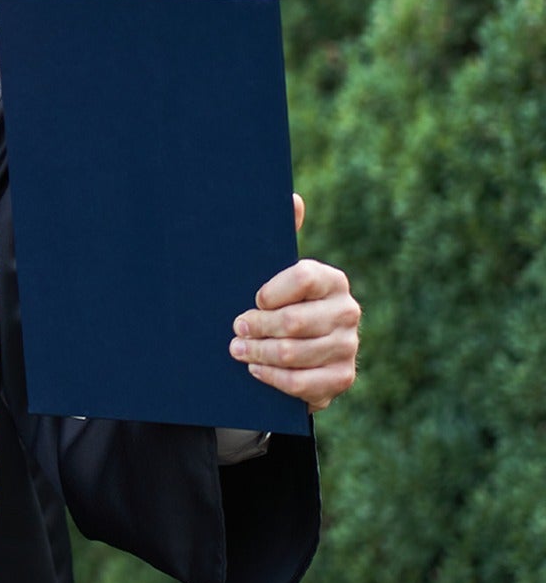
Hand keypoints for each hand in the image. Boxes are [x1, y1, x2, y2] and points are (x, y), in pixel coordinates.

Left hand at [229, 194, 359, 411]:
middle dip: (256, 327)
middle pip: (294, 321)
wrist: (296, 353)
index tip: (252, 299)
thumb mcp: (275, 272)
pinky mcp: (341, 378)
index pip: (302, 277)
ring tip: (237, 350)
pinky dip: (273, 378)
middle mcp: (347, 311)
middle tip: (235, 329)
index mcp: (332, 280)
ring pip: (294, 353)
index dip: (271, 291)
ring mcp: (348, 347)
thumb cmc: (278, 304)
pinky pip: (302, 383)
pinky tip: (256, 370)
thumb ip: (282, 236)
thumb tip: (293, 198)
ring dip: (258, 353)